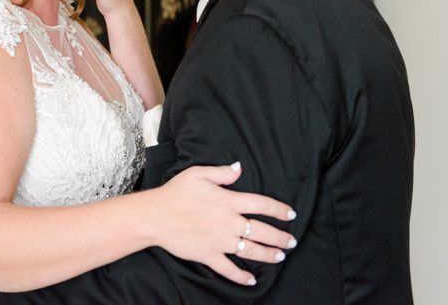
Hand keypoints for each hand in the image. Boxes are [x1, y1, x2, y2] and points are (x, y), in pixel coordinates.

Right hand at [150, 163, 296, 285]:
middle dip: (280, 237)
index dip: (279, 210)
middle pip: (262, 231)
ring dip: (268, 255)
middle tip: (291, 241)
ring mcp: (219, 241)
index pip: (261, 205)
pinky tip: (251, 280)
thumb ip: (221, 172)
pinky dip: (241, 276)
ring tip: (280, 256)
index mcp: (228, 201)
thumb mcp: (198, 174)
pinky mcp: (208, 255)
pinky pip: (228, 269)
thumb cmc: (175, 193)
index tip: (291, 214)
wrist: (155, 216)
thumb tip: (239, 168)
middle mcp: (228, 222)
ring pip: (250, 250)